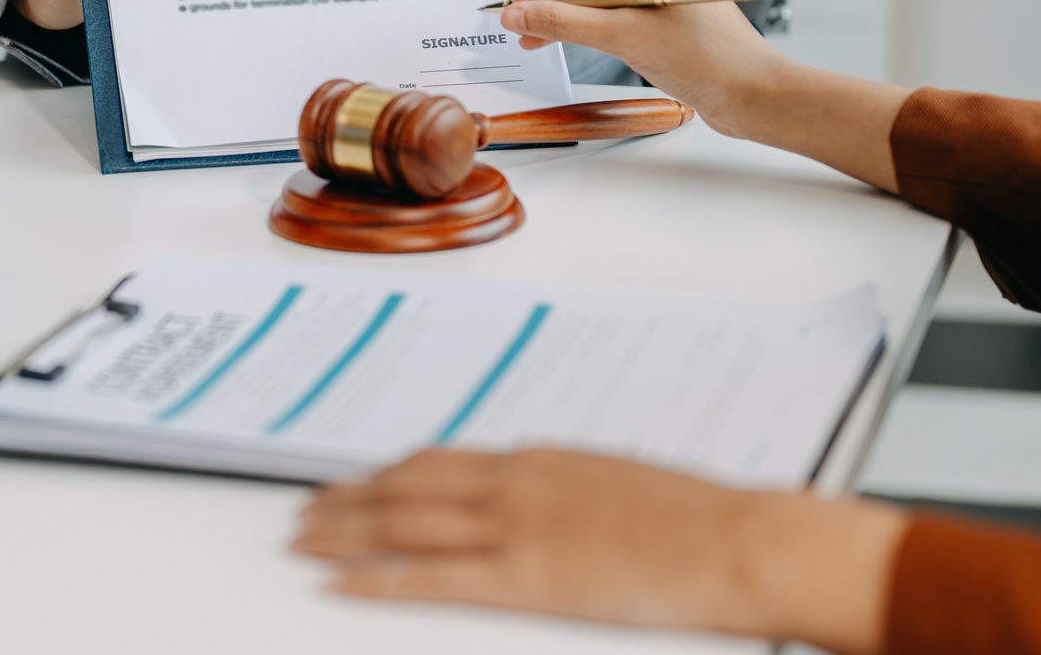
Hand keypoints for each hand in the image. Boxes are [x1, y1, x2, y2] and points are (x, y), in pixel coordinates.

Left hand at [293, 448, 905, 652]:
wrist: (736, 541)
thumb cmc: (695, 519)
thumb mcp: (616, 484)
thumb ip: (565, 489)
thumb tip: (540, 499)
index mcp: (539, 459)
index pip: (442, 460)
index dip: (390, 472)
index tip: (358, 481)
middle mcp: (515, 482)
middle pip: (408, 486)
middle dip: (350, 498)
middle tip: (307, 508)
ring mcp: (514, 527)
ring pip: (404, 523)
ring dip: (346, 530)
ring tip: (304, 538)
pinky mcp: (522, 576)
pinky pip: (428, 577)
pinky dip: (375, 577)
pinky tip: (340, 581)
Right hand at [499, 0, 911, 189]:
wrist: (754, 96)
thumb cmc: (709, 59)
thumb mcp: (625, 37)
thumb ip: (564, 23)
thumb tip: (516, 14)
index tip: (515, 0)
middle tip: (514, 20)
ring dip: (556, 11)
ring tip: (527, 37)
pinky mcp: (653, 16)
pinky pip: (604, 11)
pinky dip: (577, 25)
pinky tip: (552, 40)